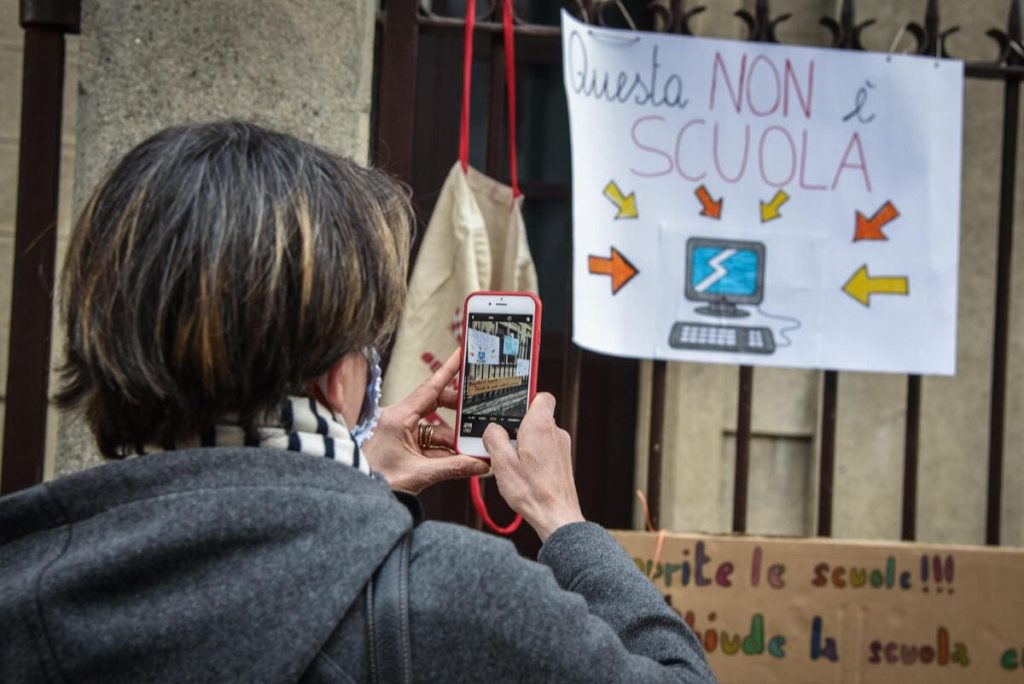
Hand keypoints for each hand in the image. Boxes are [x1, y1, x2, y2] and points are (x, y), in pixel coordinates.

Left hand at [362, 349, 489, 494]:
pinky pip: (428, 443)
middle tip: (478, 413)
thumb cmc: (376, 480)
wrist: (356, 495)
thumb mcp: (419, 474)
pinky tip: (461, 460)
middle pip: (435, 406)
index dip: (448, 370)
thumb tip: (480, 464)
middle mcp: (399, 420)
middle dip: (458, 413)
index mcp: (398, 418)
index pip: (430, 389)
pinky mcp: (401, 446)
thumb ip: (453, 468)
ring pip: (434, 429)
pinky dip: (444, 451)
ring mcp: (400, 433)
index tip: (462, 354)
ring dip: (453, 440)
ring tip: (474, 449)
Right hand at [484, 393, 583, 541]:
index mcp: (540, 425)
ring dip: (525, 443)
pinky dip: (534, 456)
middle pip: (536, 417)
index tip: (510, 410)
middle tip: (504, 443)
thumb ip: (494, 438)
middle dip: (518, 426)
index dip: (525, 400)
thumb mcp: (501, 463)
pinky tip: (523, 473)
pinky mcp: (563, 461)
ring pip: (540, 434)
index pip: (541, 396)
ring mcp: (562, 447)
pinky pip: (545, 449)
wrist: (556, 515)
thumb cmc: (532, 491)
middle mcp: (555, 432)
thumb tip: (492, 429)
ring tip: (512, 463)